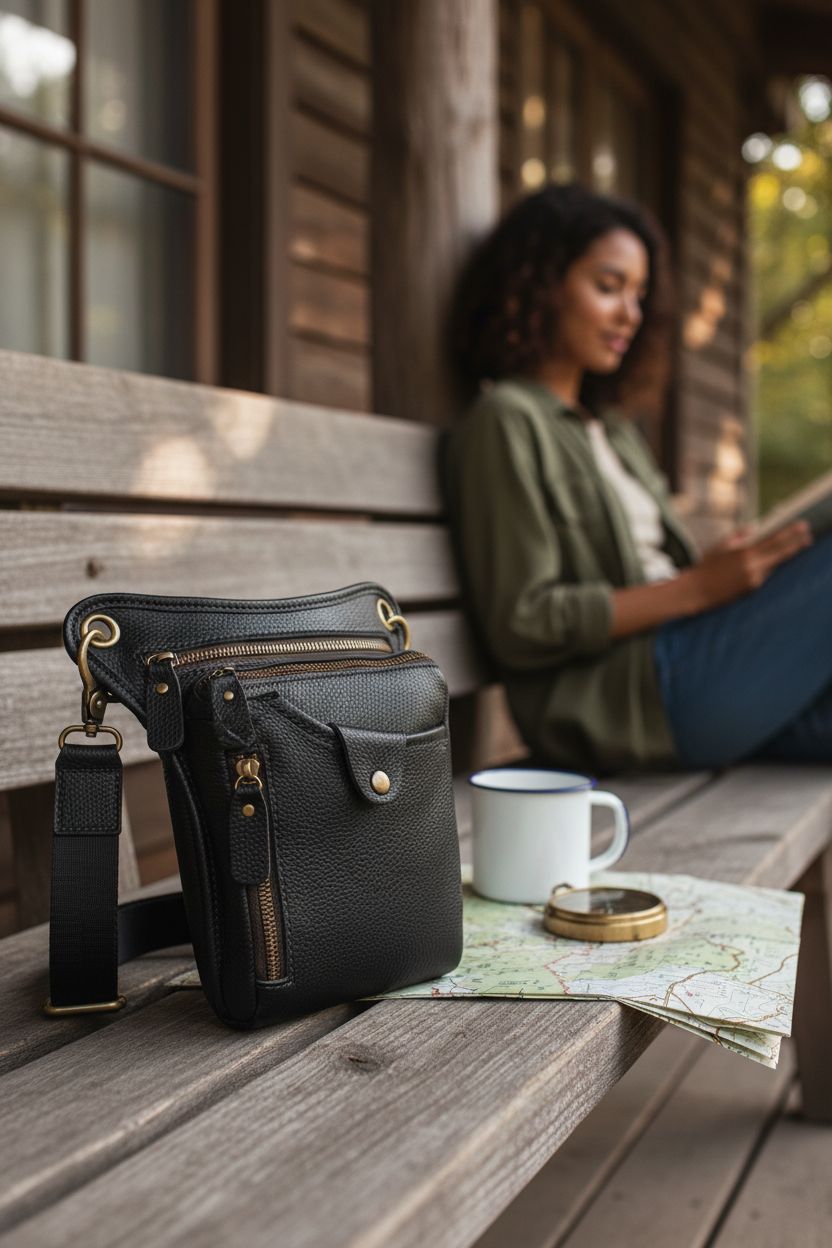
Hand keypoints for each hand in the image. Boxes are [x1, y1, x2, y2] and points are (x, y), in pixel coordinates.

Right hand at [688, 520, 811, 609]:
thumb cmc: (705, 566)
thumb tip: (754, 528)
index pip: (774, 540)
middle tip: (808, 538)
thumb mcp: (720, 546)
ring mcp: (754, 579)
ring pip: (773, 566)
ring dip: (779, 558)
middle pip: (781, 554)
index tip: (803, 527)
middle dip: (796, 545)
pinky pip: (764, 575)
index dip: (790, 533)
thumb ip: (739, 535)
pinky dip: (765, 569)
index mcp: (745, 552)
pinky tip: (762, 566)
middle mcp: (753, 566)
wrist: (696, 591)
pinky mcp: (752, 589)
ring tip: (788, 548)